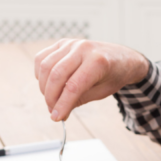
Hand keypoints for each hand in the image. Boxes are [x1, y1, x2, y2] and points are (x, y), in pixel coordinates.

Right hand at [34, 39, 148, 121]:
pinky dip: (40, 73)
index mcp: (98, 62)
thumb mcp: (101, 92)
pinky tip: (48, 83)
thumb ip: (79, 100)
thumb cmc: (113, 75)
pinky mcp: (62, 43)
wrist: (120, 57)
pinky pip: (42, 58)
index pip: (73, 86)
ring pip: (46, 66)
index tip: (56, 117)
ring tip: (51, 99)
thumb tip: (58, 112)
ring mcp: (71, 44)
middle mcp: (83, 49)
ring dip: (44, 87)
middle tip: (53, 111)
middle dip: (51, 97)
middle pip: (57, 75)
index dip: (62, 104)